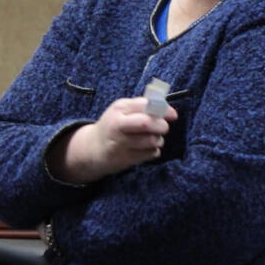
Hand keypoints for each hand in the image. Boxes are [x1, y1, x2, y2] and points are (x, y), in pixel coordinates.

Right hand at [47, 97, 178, 184]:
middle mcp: (118, 125)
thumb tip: (167, 108)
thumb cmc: (113, 125)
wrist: (91, 149)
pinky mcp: (124, 159)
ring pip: (152, 140)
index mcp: (119, 108)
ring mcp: (120, 144)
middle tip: (163, 128)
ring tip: (153, 139)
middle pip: (148, 123)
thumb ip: (143, 106)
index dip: (164, 110)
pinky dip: (153, 151)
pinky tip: (145, 149)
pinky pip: (150, 154)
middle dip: (161, 126)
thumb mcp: (123, 110)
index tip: (173, 115)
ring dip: (158, 140)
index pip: (146, 105)